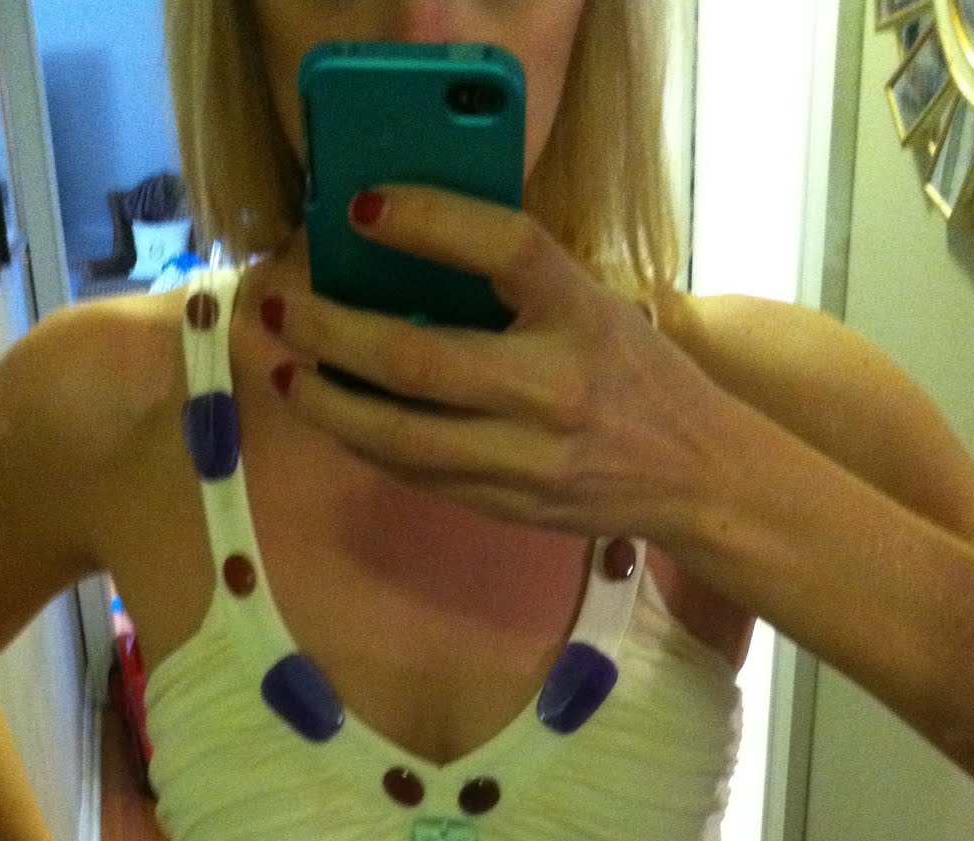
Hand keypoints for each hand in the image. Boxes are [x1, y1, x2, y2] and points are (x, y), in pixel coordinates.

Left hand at [261, 185, 727, 541]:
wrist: (694, 474)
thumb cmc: (637, 376)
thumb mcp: (595, 307)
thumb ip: (519, 287)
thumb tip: (403, 260)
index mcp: (581, 313)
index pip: (504, 247)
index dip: (429, 220)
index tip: (363, 205)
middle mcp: (554, 386)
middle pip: (421, 360)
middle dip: (333, 334)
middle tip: (280, 308)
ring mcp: (527, 456)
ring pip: (402, 435)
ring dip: (328, 403)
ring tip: (283, 371)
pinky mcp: (507, 503)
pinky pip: (416, 472)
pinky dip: (365, 441)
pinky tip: (332, 415)